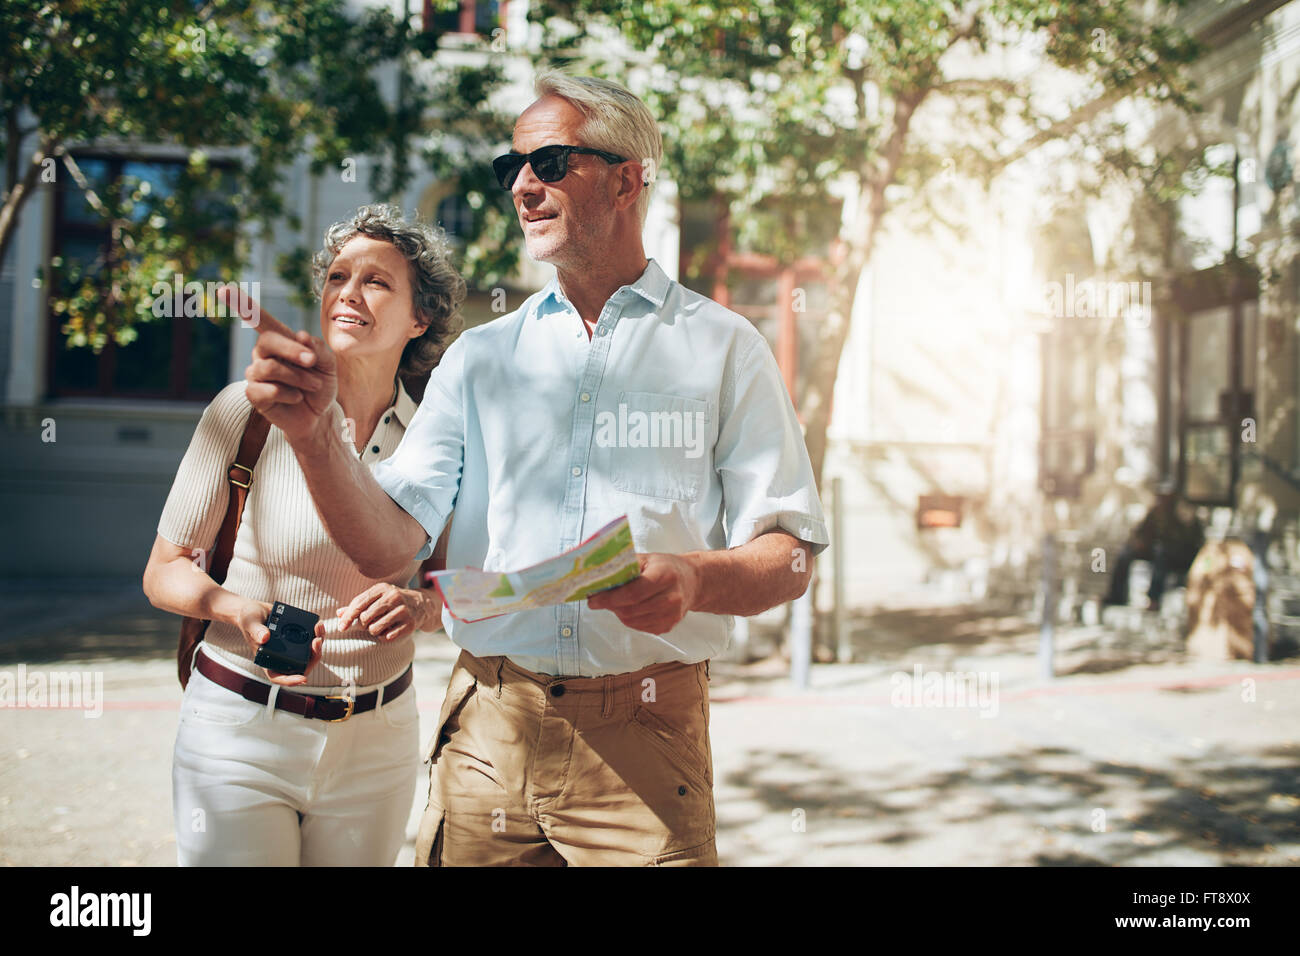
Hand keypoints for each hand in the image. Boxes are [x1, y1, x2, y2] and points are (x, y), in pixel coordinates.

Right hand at [225, 284, 338, 449]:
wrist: (320, 414)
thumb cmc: (320, 384)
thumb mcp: (327, 364)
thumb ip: (318, 348)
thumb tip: (301, 335)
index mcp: (279, 340)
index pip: (258, 319)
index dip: (241, 304)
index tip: (223, 289)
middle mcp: (263, 353)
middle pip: (267, 340)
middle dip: (293, 351)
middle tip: (312, 362)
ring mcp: (256, 374)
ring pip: (270, 367)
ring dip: (298, 377)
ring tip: (313, 385)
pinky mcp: (254, 394)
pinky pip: (267, 390)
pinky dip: (290, 394)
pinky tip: (296, 398)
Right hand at [233, 598, 324, 686]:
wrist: (255, 608)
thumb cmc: (248, 619)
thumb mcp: (249, 623)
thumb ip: (256, 631)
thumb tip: (265, 638)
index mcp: (268, 660)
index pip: (279, 677)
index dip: (291, 681)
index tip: (303, 679)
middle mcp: (282, 657)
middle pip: (302, 666)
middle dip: (313, 656)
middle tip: (316, 641)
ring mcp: (291, 648)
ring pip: (310, 653)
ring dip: (318, 644)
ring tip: (319, 628)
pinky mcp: (298, 636)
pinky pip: (311, 639)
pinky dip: (318, 633)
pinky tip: (318, 624)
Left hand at [335, 583, 440, 641]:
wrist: (422, 604)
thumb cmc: (393, 601)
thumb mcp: (377, 597)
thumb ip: (358, 605)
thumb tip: (338, 614)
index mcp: (383, 588)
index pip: (359, 603)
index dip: (348, 617)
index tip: (341, 627)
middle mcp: (394, 597)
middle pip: (365, 618)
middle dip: (363, 624)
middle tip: (368, 623)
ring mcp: (403, 611)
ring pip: (375, 629)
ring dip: (374, 631)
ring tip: (381, 626)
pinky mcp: (410, 624)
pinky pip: (387, 637)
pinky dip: (384, 637)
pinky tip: (390, 630)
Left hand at [586, 553, 700, 634]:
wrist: (693, 582)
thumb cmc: (667, 567)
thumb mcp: (648, 558)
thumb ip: (625, 566)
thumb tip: (598, 575)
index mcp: (665, 576)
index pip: (633, 593)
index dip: (610, 598)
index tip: (593, 599)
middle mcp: (672, 598)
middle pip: (631, 609)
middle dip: (610, 606)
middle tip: (598, 600)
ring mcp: (671, 615)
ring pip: (632, 621)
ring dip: (618, 613)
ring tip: (616, 602)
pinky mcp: (668, 626)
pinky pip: (640, 627)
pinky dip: (629, 619)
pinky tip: (630, 608)